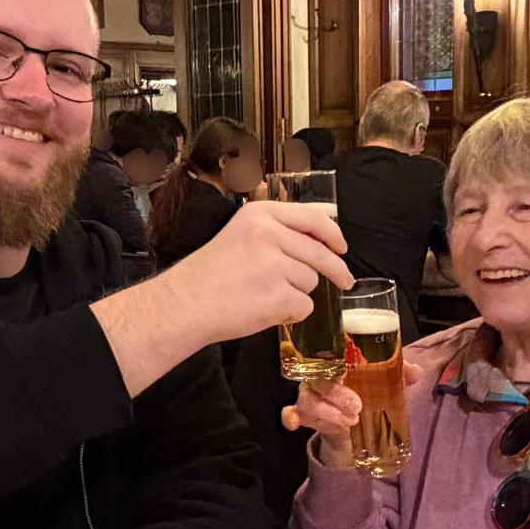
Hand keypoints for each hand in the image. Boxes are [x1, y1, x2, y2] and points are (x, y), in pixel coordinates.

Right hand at [171, 200, 352, 345]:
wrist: (184, 305)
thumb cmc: (208, 276)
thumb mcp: (240, 235)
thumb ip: (276, 233)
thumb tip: (320, 245)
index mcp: (259, 215)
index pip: (311, 218)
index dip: (332, 234)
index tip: (341, 246)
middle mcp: (269, 235)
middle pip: (319, 254)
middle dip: (337, 269)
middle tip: (345, 280)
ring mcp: (275, 266)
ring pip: (310, 282)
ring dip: (296, 293)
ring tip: (263, 295)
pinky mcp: (278, 297)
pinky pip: (304, 307)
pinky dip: (290, 314)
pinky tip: (265, 310)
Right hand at [282, 360, 421, 467]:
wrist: (355, 429)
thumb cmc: (367, 396)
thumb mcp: (385, 385)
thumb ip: (398, 375)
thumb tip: (416, 371)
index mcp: (339, 363)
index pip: (332, 354)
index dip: (337, 360)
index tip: (347, 372)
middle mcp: (321, 375)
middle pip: (319, 378)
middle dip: (337, 394)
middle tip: (357, 408)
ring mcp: (309, 394)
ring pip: (308, 398)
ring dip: (327, 412)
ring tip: (349, 422)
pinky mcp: (303, 415)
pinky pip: (290, 412)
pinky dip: (291, 416)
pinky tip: (294, 422)